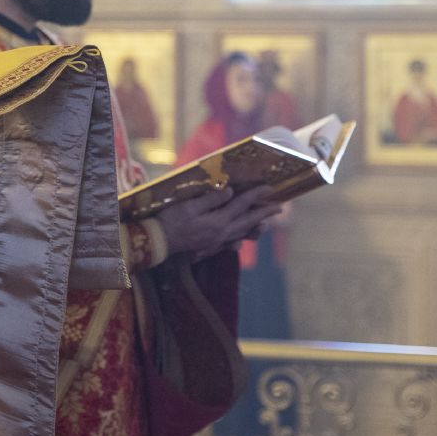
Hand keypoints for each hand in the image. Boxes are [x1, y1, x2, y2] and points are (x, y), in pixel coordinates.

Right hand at [155, 185, 280, 260]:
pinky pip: (228, 246)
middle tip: (279, 207)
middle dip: (264, 213)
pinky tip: (239, 243)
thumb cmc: (170, 220)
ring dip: (255, 228)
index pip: (242, 204)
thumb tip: (230, 192)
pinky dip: (237, 242)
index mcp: (218, 221)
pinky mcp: (207, 248)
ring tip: (265, 224)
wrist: (157, 242)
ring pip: (241, 234)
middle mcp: (221, 233)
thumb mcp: (189, 205)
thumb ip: (211, 199)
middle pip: (247, 221)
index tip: (270, 187)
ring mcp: (215, 242)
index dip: (257, 194)